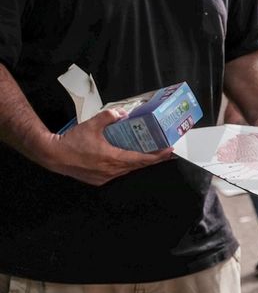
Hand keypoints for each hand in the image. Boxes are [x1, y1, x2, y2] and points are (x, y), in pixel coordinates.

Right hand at [44, 108, 172, 185]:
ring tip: (148, 154)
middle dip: (152, 159)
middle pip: (138, 166)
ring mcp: (105, 177)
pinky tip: (126, 159)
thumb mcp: (91, 124)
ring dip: (138, 163)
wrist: (53, 156)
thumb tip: (121, 113)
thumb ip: (108, 117)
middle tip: (164, 151)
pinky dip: (124, 166)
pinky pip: (117, 173)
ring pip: (127, 170)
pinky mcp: (98, 179)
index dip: (157, 156)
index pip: (142, 159)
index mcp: (113, 158)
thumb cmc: (71, 142)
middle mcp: (111, 171)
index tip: (169, 151)